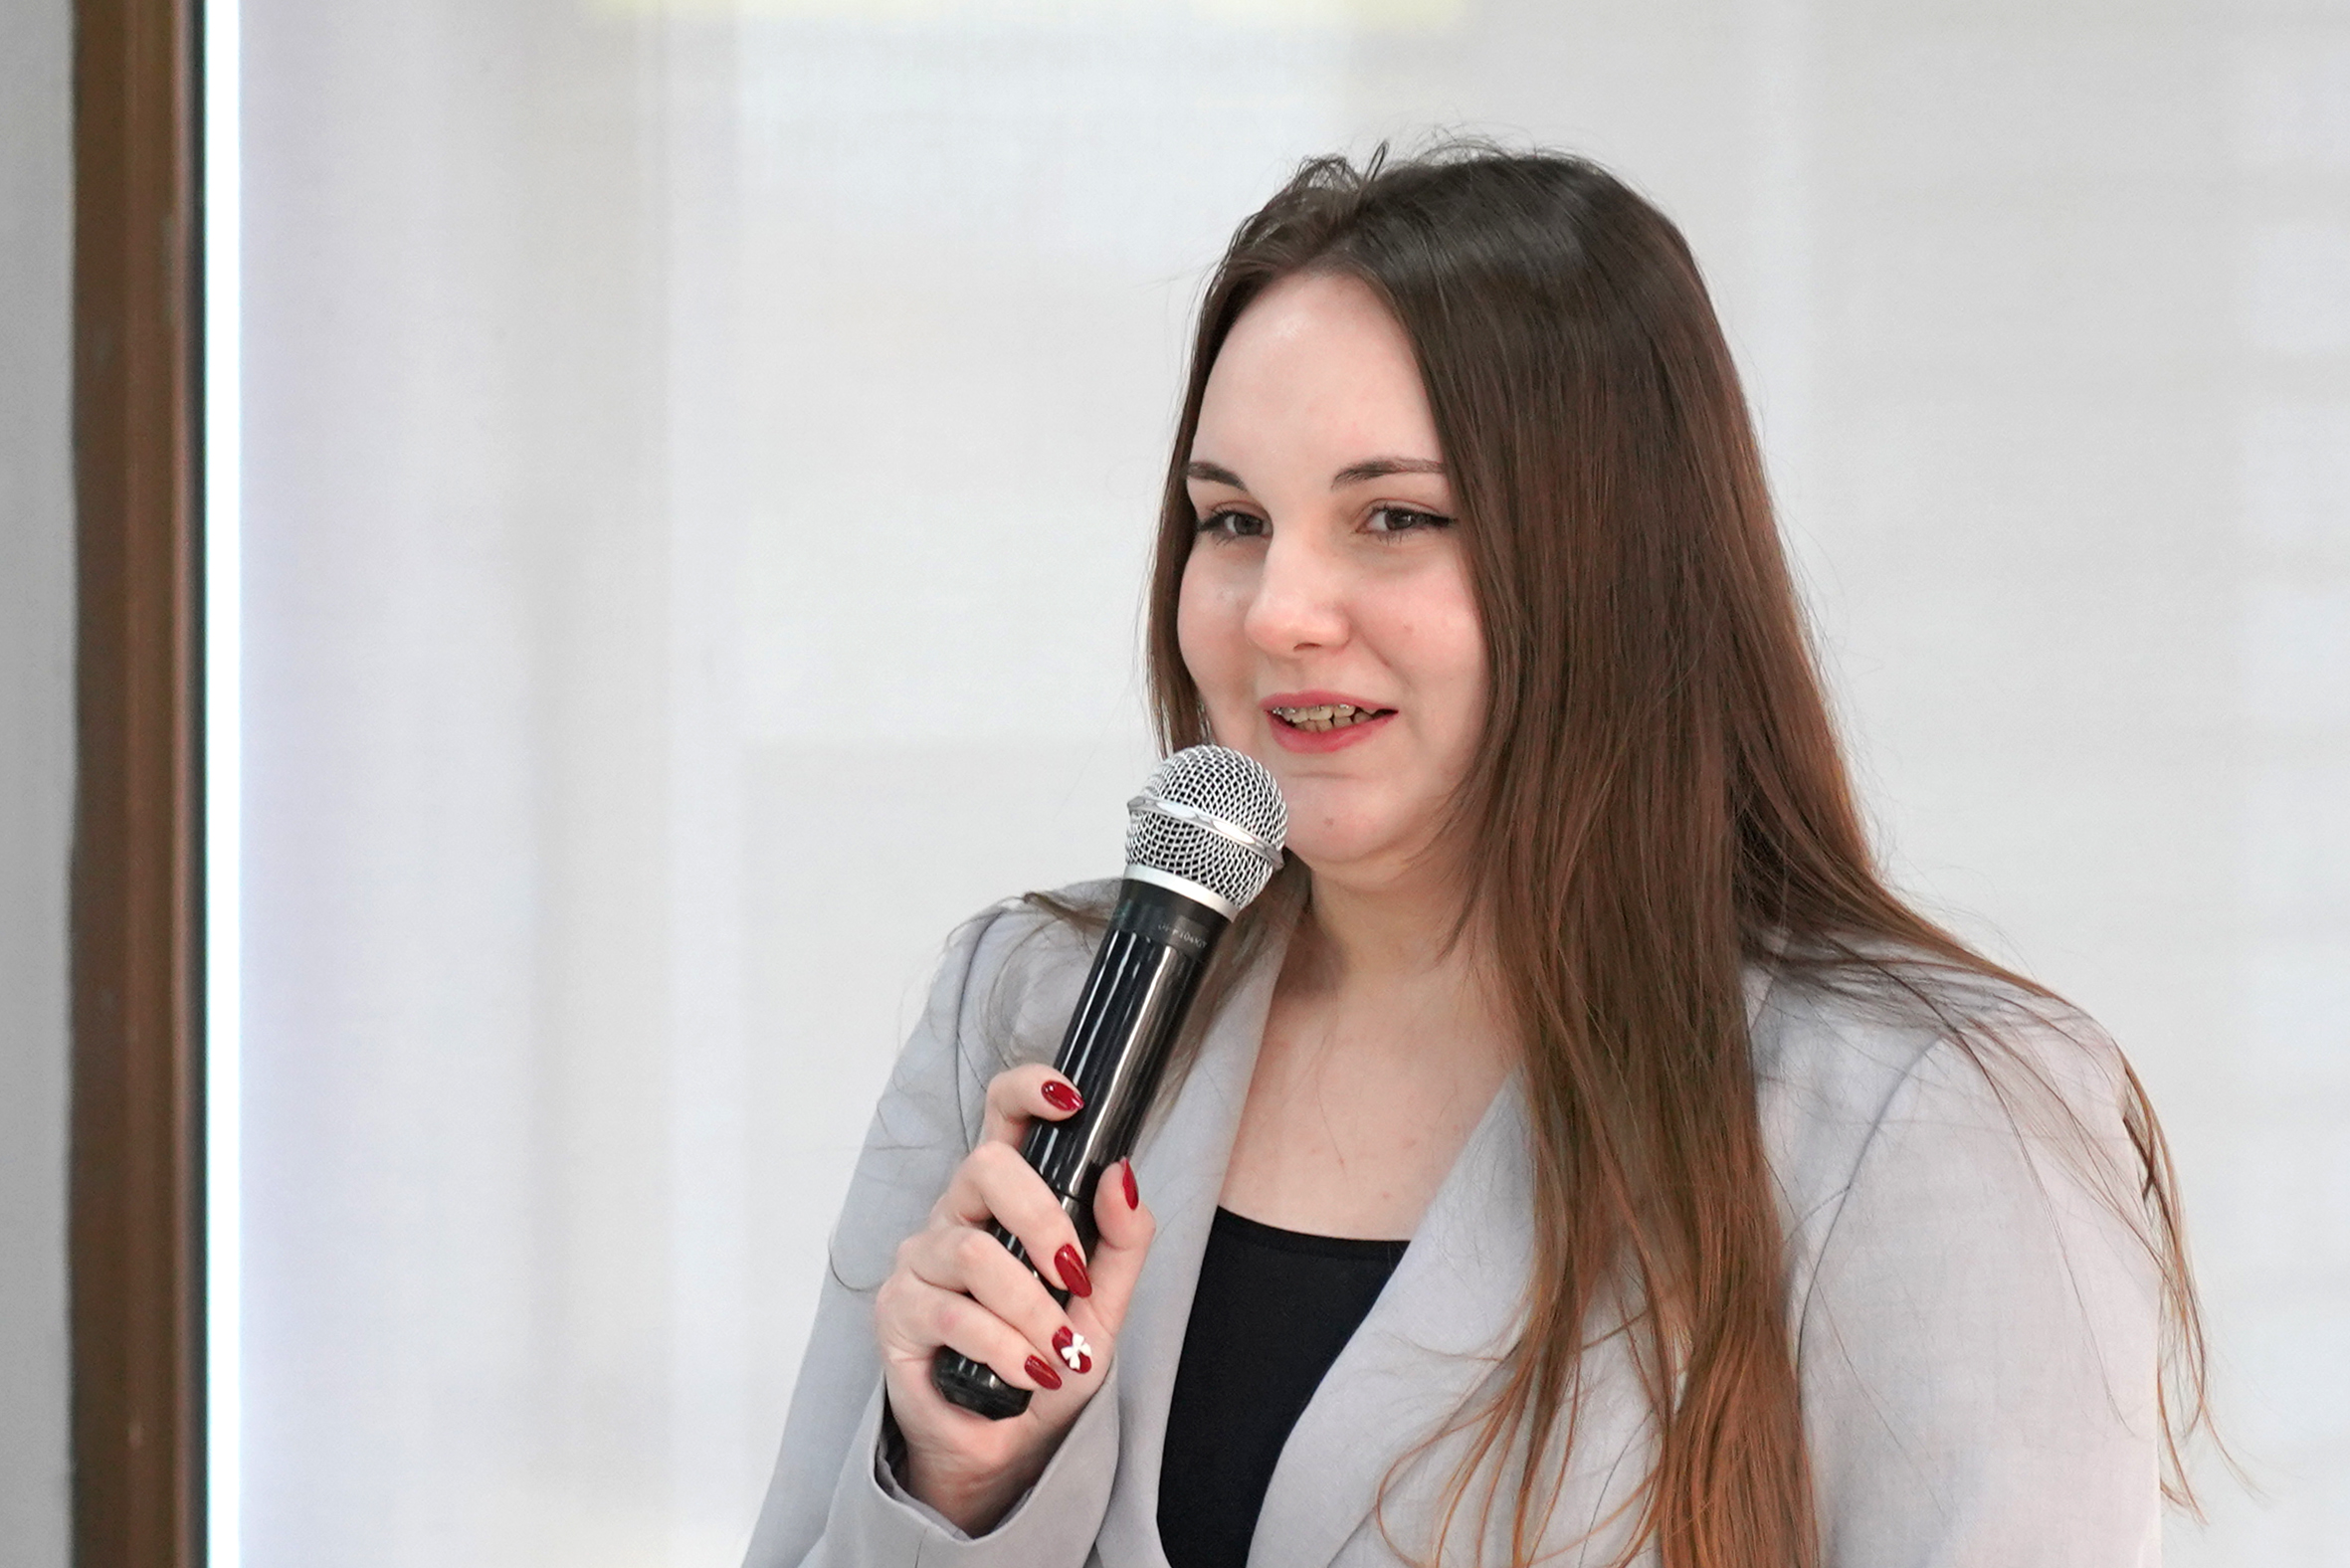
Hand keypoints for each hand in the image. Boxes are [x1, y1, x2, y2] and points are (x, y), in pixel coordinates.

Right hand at [872, 1063, 1156, 1533]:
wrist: (1005, 1445)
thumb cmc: (1048, 1361)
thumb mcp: (1102, 1303)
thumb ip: (1122, 1240)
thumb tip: (1122, 1175)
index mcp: (1003, 1199)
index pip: (1002, 1117)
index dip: (1028, 1090)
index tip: (1072, 1099)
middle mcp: (955, 1215)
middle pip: (984, 1166)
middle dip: (1042, 1220)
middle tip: (1073, 1276)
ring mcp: (920, 1260)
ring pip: (973, 1252)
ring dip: (1030, 1310)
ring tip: (1059, 1354)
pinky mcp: (896, 1312)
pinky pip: (953, 1314)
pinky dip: (1004, 1347)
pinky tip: (1028, 1374)